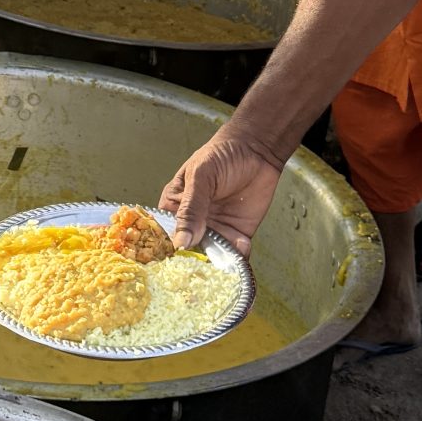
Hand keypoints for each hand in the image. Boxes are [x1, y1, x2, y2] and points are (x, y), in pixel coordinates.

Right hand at [158, 123, 283, 255]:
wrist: (258, 150)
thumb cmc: (222, 155)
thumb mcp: (201, 176)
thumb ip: (191, 208)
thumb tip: (180, 242)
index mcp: (174, 206)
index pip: (164, 233)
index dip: (166, 250)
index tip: (172, 262)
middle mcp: (192, 223)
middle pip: (187, 251)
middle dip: (193, 263)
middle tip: (200, 271)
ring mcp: (214, 230)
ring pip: (211, 257)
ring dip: (217, 263)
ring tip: (224, 263)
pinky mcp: (237, 235)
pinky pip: (234, 254)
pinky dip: (237, 258)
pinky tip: (242, 247)